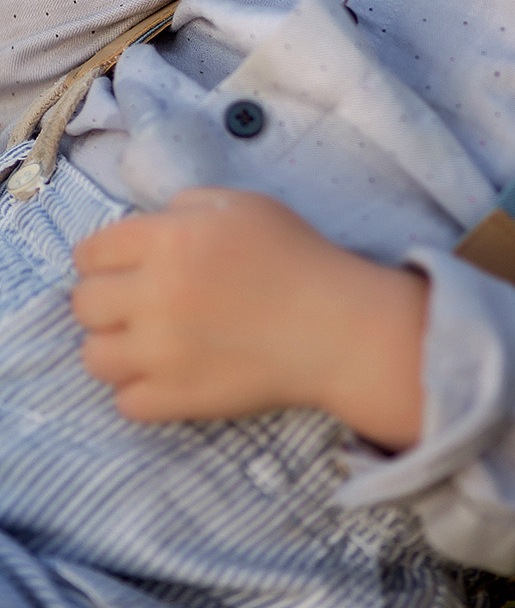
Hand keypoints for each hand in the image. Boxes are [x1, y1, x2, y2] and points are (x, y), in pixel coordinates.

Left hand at [71, 188, 427, 449]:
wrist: (338, 327)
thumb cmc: (296, 257)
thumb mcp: (243, 205)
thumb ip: (187, 206)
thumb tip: (151, 224)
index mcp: (169, 240)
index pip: (89, 252)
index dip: (104, 258)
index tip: (125, 266)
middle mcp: (154, 295)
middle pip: (83, 304)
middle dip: (108, 300)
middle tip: (143, 302)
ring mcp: (161, 354)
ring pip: (93, 357)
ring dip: (116, 347)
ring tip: (150, 342)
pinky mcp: (174, 400)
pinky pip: (124, 402)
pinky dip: (140, 390)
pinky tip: (169, 374)